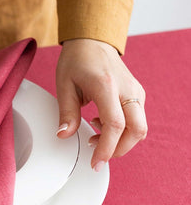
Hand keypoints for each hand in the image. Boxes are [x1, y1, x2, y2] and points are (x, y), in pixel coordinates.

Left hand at [55, 38, 146, 169]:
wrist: (93, 42)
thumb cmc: (78, 60)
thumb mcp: (64, 85)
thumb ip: (66, 112)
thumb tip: (64, 134)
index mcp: (106, 86)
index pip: (115, 124)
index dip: (107, 148)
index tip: (96, 162)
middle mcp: (126, 89)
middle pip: (136, 130)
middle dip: (118, 150)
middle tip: (98, 156)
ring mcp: (135, 91)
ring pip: (140, 128)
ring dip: (120, 141)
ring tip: (95, 135)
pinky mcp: (137, 95)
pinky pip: (137, 121)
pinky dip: (123, 131)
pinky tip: (102, 124)